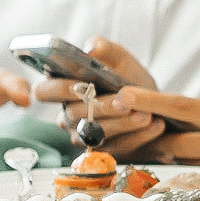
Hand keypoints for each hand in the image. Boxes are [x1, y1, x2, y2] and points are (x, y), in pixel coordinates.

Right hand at [21, 37, 163, 157]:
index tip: (78, 86)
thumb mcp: (120, 59)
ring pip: (97, 133)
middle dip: (101, 106)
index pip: (43, 91)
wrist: (153, 103)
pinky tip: (155, 124)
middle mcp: (69, 115)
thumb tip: (91, 49)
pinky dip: (139, 136)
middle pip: (74, 114)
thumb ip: (106, 49)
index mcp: (64, 89)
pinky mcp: (105, 151)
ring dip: (123, 123)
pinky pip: (119, 147)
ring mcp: (85, 136)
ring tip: (145, 114)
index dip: (56, 89)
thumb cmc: (128, 78)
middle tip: (124, 101)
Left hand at [111, 87, 199, 192]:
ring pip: (182, 163)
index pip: (183, 106)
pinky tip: (164, 176)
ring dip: (159, 158)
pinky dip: (180, 176)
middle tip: (114, 128)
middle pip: (173, 140)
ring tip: (133, 151)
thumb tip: (170, 117)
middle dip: (145, 136)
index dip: (150, 101)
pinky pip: (198, 181)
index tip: (123, 94)